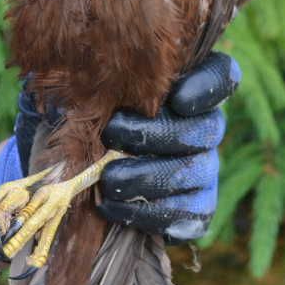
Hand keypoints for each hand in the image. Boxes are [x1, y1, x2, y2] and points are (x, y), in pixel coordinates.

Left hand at [0, 52, 239, 241]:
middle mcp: (204, 126)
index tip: (176, 99)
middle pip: (207, 128)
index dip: (209, 87)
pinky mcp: (194, 210)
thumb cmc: (71, 119)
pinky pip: (189, 215)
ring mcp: (203, 170)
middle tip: (112, 134)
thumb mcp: (71, 91)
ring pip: (196, 172)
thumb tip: (75, 70)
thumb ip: (82, 77)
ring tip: (109, 178)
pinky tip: (114, 206)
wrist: (61, 173)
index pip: (222, 76)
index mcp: (185, 86)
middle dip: (158, 133)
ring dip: (149, 176)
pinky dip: (150, 213)